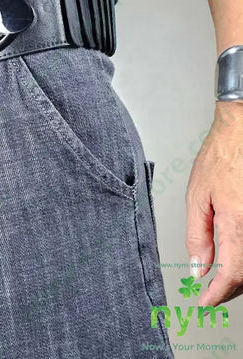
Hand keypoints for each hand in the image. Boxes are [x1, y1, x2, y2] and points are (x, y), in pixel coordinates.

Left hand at [185, 100, 242, 307]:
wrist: (241, 133)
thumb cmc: (221, 157)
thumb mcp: (197, 196)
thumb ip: (197, 236)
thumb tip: (199, 268)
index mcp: (238, 222)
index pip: (232, 274)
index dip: (218, 294)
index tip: (204, 303)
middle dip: (229, 290)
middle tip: (210, 295)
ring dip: (240, 277)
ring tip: (221, 282)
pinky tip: (235, 261)